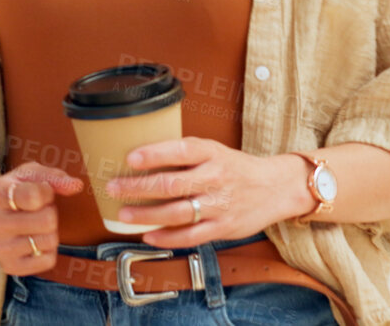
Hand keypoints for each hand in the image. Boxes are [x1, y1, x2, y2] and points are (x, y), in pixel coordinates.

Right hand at [0, 163, 85, 275]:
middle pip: (48, 221)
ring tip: (35, 224)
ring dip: (50, 231)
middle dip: (50, 212)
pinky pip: (49, 260)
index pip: (34, 196)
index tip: (40, 192)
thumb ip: (53, 176)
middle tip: (38, 210)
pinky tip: (33, 240)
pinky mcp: (9, 267)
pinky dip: (47, 250)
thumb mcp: (26, 175)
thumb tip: (76, 185)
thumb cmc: (11, 192)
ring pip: (50, 241)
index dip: (46, 192)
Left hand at [107, 137, 311, 245]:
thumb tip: (140, 156)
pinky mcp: (223, 228)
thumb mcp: (215, 150)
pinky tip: (148, 235)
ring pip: (177, 213)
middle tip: (113, 187)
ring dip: (146, 215)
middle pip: (171, 184)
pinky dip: (166, 238)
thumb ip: (185, 154)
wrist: (276, 188)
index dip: (154, 154)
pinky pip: (190, 236)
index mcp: (212, 153)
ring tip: (123, 214)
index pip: (180, 151)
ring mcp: (220, 205)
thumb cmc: (236, 168)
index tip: (130, 158)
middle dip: (137, 188)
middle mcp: (216, 178)